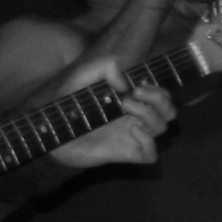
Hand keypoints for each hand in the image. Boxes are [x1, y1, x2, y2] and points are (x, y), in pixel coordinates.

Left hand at [49, 63, 175, 171]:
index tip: (139, 83)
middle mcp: (135, 119)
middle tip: (134, 93)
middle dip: (159, 98)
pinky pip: (151, 154)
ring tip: (125, 106)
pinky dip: (148, 142)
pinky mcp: (126, 153)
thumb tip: (125, 84)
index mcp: (131, 102)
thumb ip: (103, 68)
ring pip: (162, 128)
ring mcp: (132, 137)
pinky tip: (132, 132)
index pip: (161, 96)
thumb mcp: (82, 78)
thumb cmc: (68, 105)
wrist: (53, 133)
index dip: (159, 89)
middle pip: (169, 111)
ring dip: (150, 114)